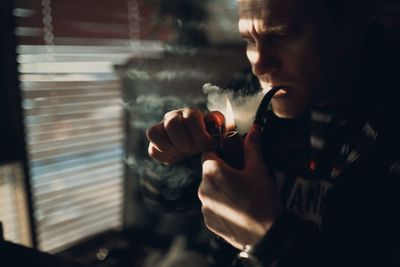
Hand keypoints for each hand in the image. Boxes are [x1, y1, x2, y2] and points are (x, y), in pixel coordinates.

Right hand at [146, 108, 223, 164]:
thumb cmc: (207, 135)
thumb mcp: (217, 128)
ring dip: (169, 147)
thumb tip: (214, 120)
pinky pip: (151, 150)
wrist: (197, 143)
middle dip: (184, 141)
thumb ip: (218, 121)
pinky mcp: (154, 143)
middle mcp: (172, 117)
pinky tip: (174, 156)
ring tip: (181, 152)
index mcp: (190, 113)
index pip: (191, 117)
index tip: (206, 144)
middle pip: (171, 124)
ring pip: (153, 133)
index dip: (199, 134)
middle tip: (192, 149)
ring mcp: (161, 129)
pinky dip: (163, 156)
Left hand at [198, 125, 282, 248]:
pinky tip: (237, 209)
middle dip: (222, 172)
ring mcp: (204, 207)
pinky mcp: (208, 221)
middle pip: (209, 172)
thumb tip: (254, 129)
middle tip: (241, 177)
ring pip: (210, 190)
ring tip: (241, 195)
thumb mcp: (258, 169)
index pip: (209, 153)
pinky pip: (212, 207)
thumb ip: (252, 147)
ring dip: (221, 189)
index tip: (233, 158)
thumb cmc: (262, 200)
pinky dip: (222, 206)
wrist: (266, 234)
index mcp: (212, 172)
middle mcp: (203, 189)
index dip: (221, 153)